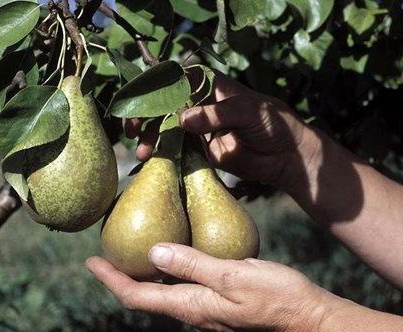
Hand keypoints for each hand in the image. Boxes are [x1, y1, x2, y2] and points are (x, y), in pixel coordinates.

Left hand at [86, 243, 335, 331]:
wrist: (308, 320)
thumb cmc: (276, 299)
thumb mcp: (233, 276)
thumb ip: (193, 265)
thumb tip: (153, 254)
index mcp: (190, 305)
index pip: (136, 296)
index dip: (111, 279)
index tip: (90, 260)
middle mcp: (192, 308)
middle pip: (145, 294)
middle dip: (122, 274)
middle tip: (107, 250)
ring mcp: (205, 305)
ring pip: (163, 288)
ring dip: (142, 270)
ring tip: (131, 248)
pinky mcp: (218, 298)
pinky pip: (183, 282)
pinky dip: (169, 266)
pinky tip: (174, 249)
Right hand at [124, 72, 313, 187]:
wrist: (286, 157)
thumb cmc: (273, 123)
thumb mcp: (248, 112)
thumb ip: (216, 114)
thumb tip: (183, 119)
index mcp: (209, 86)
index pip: (175, 81)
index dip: (154, 90)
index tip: (140, 104)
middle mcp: (199, 105)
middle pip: (163, 107)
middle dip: (145, 117)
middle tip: (133, 131)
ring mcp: (197, 129)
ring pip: (165, 130)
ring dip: (151, 140)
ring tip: (143, 154)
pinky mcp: (199, 151)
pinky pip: (176, 151)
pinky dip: (163, 155)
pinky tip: (151, 162)